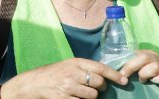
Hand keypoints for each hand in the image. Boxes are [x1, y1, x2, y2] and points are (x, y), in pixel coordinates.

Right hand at [2, 57, 125, 98]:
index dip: (114, 75)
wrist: (34, 83)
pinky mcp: (65, 98)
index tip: (124, 80)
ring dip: (91, 96)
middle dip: (100, 87)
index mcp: (75, 62)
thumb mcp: (68, 65)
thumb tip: (105, 73)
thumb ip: (84, 68)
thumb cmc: (53, 73)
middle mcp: (73, 73)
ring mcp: (69, 87)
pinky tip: (75, 97)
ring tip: (82, 93)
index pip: (100, 68)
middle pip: (98, 83)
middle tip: (96, 88)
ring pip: (92, 95)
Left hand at [119, 50, 158, 83]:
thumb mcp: (138, 65)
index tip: (119, 72)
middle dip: (132, 66)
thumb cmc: (146, 73)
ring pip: (155, 66)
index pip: (136, 53)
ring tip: (142, 80)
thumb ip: (130, 63)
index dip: (126, 63)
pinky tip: (156, 81)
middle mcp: (157, 58)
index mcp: (148, 53)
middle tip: (124, 76)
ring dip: (145, 73)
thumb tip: (113, 65)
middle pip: (144, 57)